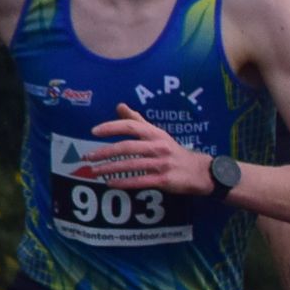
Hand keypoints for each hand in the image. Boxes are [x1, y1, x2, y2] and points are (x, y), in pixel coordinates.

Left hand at [77, 106, 211, 193]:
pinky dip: (123, 182)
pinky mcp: (165, 180)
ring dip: (110, 168)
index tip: (94, 131)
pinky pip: (140, 181)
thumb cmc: (175, 152)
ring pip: (131, 165)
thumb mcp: (159, 134)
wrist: (201, 172)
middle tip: (88, 158)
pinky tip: (111, 183)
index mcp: (156, 134)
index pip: (131, 126)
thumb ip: (138, 121)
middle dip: (105, 152)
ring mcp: (162, 164)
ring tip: (94, 172)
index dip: (111, 127)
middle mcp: (159, 147)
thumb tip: (119, 106)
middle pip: (128, 147)